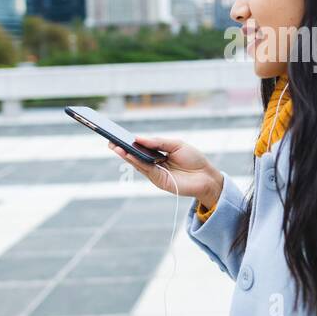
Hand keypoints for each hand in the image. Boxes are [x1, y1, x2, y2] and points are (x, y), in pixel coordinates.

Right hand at [108, 134, 223, 207]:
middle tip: (109, 141)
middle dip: (122, 148)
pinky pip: (144, 169)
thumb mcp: (176, 144)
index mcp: (159, 153)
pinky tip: (128, 154)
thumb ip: (158, 142)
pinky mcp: (158, 180)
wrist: (206, 176)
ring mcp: (155, 172)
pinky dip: (135, 162)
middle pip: (135, 155)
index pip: (141, 147)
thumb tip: (138, 138)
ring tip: (115, 147)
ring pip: (137, 163)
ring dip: (125, 155)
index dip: (130, 142)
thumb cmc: (194, 159)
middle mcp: (155, 163)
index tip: (117, 134)